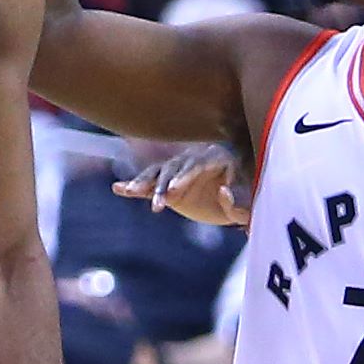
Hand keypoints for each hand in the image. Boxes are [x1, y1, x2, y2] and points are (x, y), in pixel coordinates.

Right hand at [115, 142, 252, 225]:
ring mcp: (177, 172)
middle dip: (164, 183)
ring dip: (145, 184)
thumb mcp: (246, 206)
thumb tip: (223, 192)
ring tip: (130, 192)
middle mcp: (193, 160)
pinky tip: (118, 189)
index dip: (184, 177)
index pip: (197, 165)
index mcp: (216, 158)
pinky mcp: (166, 185)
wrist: (234, 202)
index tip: (173, 192)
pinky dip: (134, 187)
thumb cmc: (244, 200)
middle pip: (174, 168)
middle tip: (158, 200)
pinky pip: (149, 184)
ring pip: (158, 174)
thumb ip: (239, 203)